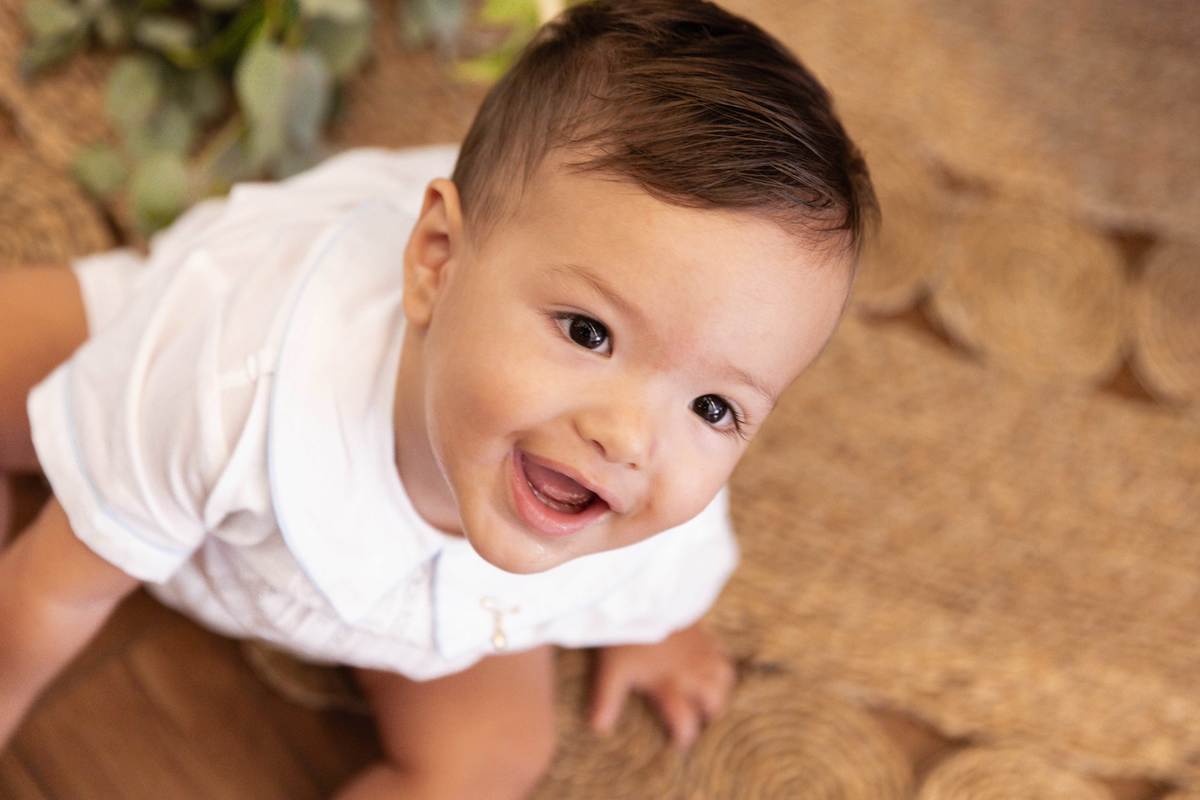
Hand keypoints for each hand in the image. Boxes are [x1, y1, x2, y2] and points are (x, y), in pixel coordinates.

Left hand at [589, 622, 735, 752]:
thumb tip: (599, 729)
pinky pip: (723, 653)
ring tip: (709, 696)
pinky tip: (710, 666)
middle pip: (715, 701)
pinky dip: (720, 665)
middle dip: (710, 714)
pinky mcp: (703, 633)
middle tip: (700, 718)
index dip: (685, 737)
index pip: (686, 721)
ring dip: (720, 690)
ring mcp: (701, 652)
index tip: (679, 743)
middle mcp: (691, 672)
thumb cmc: (625, 636)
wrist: (639, 597)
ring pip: (725, 678)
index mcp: (669, 685)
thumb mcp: (611, 671)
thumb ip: (607, 701)